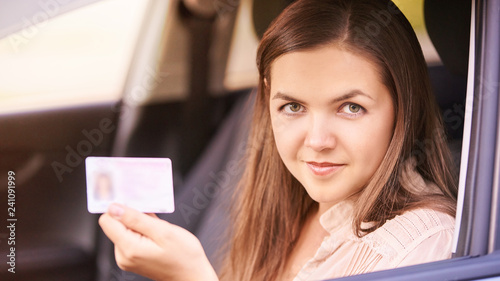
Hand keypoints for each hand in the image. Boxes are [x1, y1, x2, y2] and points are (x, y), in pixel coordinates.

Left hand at [99, 203, 218, 280]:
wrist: (192, 275)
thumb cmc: (184, 256)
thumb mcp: (164, 231)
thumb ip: (136, 219)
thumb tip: (114, 208)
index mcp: (129, 248)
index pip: (107, 220)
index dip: (120, 208)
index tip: (135, 204)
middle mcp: (123, 255)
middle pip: (116, 224)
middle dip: (133, 216)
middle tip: (154, 220)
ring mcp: (127, 258)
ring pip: (124, 229)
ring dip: (140, 223)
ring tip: (158, 230)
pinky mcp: (132, 258)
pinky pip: (131, 237)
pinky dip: (142, 231)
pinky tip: (156, 234)